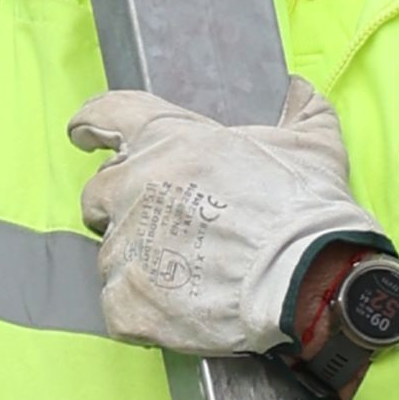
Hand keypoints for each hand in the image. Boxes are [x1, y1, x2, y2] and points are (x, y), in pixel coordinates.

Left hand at [68, 79, 376, 353]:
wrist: (310, 282)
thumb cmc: (307, 212)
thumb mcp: (313, 146)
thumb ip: (300, 110)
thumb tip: (298, 88)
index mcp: (170, 141)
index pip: (107, 115)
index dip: (92, 124)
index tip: (84, 134)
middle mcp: (136, 188)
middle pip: (98, 193)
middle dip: (122, 207)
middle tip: (167, 227)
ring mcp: (127, 246)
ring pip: (111, 255)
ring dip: (140, 264)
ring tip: (188, 276)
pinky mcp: (127, 301)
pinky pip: (115, 305)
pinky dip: (141, 311)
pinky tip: (179, 309)